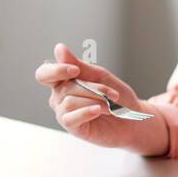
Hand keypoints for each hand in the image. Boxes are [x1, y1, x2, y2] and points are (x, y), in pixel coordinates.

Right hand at [34, 42, 165, 152]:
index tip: (75, 71)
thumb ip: (79, 64)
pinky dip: (86, 112)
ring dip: (95, 101)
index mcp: (63, 80)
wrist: (133, 118)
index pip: (44, 73)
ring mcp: (63, 113)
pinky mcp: (72, 128)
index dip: (55, 70)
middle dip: (92, 88)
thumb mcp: (100, 76)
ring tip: (110, 106)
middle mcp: (59, 97)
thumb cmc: (116, 96)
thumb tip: (59, 49)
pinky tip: (99, 111)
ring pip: (69, 102)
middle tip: (112, 93)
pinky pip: (70, 118)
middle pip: (64, 87)